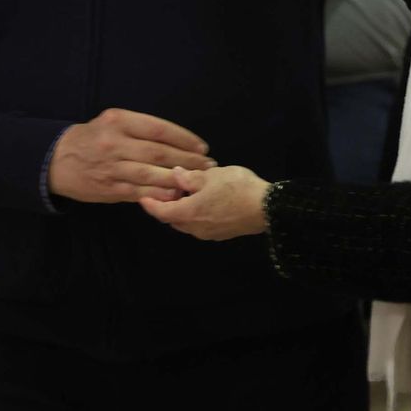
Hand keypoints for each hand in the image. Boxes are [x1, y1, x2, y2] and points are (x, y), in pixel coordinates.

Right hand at [48, 108, 214, 203]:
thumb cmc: (90, 138)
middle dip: (188, 159)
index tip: (202, 147)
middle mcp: (115, 143)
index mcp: (119, 121)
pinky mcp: (109, 189)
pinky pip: (140, 192)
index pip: (159, 129)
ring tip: (198, 180)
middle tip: (208, 165)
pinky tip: (177, 195)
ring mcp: (112, 168)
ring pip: (152, 174)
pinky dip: (160, 195)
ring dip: (179, 178)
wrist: (55, 160)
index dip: (184, 138)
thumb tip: (176, 141)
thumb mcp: (110, 121)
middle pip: (160, 152)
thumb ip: (139, 128)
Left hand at [140, 166, 270, 240]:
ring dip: (182, 211)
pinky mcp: (222, 234)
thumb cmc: (236, 188)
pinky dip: (196, 214)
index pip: (160, 212)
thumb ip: (189, 177)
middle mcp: (195, 228)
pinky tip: (203, 201)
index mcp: (188, 213)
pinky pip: (201, 225)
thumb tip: (175, 175)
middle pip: (173, 219)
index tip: (142, 197)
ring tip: (186, 194)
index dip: (150, 204)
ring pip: (187, 223)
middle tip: (166, 191)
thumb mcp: (211, 176)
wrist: (267, 208)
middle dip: (166, 207)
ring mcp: (209, 234)